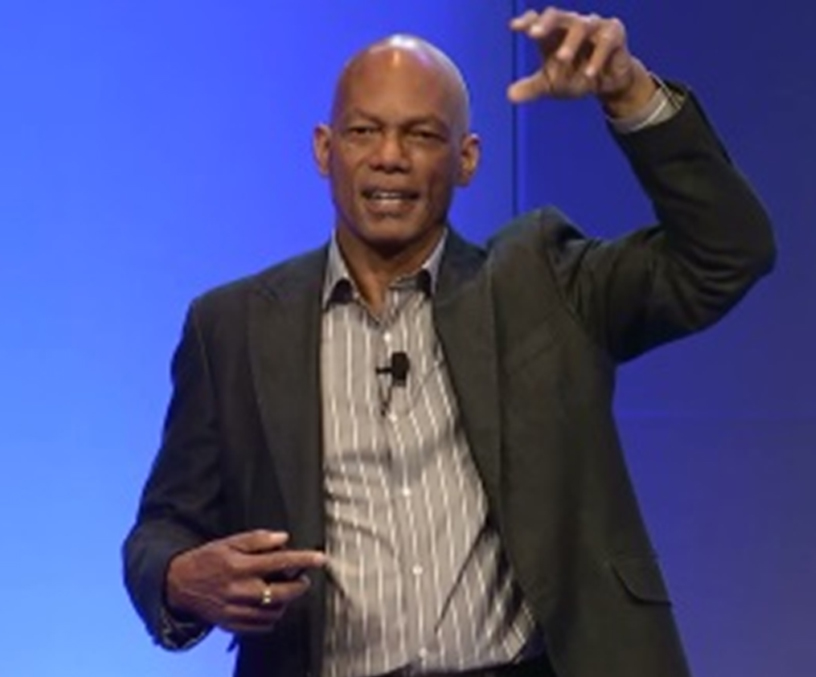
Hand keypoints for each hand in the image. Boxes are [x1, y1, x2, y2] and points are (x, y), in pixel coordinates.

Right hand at [165, 530, 326, 633]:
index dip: (304, 560)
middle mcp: (241, 591)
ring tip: (283, 589)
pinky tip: (269, 604)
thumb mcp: (229, 542)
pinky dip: (272, 616)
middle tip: (303, 578)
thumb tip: (283, 538)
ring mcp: (237, 610)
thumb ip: (257, 539)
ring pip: (275, 611)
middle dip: (300, 585)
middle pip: (283, 592)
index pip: (281, 562)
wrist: (180, 585)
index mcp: (240, 566)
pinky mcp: (233, 625)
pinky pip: (263, 625)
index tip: (320, 559)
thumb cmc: (208, 560)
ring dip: (286, 601)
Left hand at [508, 6, 655, 116]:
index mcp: (553, 33)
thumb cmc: (576, 76)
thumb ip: (531, 88)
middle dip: (545, 23)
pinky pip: (606, 42)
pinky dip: (597, 57)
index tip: (514, 27)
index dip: (527, 21)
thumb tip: (509, 96)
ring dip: (571, 42)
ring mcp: (594, 26)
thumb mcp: (551, 85)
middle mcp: (572, 24)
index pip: (537, 20)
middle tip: (533, 34)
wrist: (607, 85)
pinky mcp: (614, 34)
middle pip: (557, 15)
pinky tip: (589, 74)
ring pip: (582, 26)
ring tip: (561, 59)